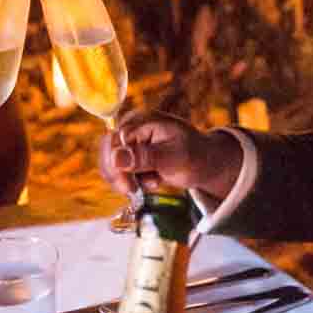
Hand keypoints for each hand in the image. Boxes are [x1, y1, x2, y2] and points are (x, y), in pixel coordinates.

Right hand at [101, 112, 242, 199]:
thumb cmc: (194, 156)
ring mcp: (129, 142)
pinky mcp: (130, 155)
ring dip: (126, 181)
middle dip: (118, 176)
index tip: (128, 188)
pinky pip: (118, 172)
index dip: (115, 166)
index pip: (113, 141)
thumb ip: (145, 157)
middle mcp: (131, 128)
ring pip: (110, 165)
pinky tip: (152, 181)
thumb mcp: (173, 157)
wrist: (205, 163)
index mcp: (141, 120)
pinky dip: (132, 182)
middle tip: (133, 192)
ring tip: (153, 183)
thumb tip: (116, 158)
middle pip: (107, 152)